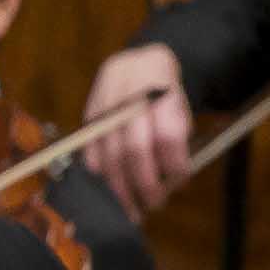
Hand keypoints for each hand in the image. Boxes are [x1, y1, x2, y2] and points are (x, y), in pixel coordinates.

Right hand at [80, 43, 195, 206]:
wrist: (137, 62)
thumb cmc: (164, 89)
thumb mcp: (181, 101)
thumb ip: (178, 132)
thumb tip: (173, 177)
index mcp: (160, 87)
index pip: (167, 133)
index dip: (174, 162)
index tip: (181, 179)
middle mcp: (128, 95)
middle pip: (134, 148)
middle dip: (145, 181)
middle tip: (155, 202)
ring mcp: (103, 107)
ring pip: (109, 155)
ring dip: (121, 187)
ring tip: (134, 206)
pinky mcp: (87, 118)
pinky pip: (90, 153)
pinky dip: (102, 174)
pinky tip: (113, 187)